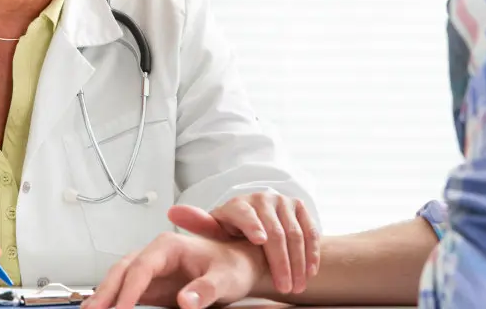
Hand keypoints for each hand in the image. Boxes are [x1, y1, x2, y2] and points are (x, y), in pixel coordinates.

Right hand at [82, 233, 267, 308]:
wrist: (239, 266)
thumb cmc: (233, 267)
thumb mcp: (225, 279)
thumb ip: (205, 290)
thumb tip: (185, 301)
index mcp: (169, 246)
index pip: (142, 267)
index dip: (129, 289)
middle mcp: (155, 254)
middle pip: (122, 269)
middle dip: (106, 291)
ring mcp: (151, 268)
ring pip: (120, 278)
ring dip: (104, 295)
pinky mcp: (152, 283)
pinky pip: (127, 290)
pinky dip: (113, 299)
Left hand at [170, 192, 319, 293]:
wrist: (255, 222)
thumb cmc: (231, 232)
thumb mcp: (214, 230)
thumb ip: (198, 224)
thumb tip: (172, 211)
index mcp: (237, 205)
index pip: (245, 213)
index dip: (252, 226)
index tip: (260, 241)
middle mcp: (261, 198)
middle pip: (275, 231)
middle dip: (281, 261)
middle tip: (284, 286)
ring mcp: (282, 201)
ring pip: (295, 233)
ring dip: (298, 262)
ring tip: (296, 286)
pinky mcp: (298, 206)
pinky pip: (310, 230)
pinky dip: (312, 252)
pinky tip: (310, 271)